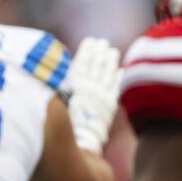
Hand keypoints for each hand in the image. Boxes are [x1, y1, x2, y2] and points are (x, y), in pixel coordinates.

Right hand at [66, 37, 121, 153]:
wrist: (81, 139)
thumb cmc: (66, 121)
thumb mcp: (61, 101)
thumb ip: (64, 85)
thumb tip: (65, 71)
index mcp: (76, 86)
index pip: (82, 63)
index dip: (86, 52)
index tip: (90, 41)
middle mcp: (90, 88)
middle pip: (96, 66)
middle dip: (99, 53)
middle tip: (103, 42)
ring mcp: (102, 95)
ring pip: (107, 74)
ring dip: (110, 62)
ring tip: (113, 51)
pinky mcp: (110, 104)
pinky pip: (115, 87)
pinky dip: (118, 78)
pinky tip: (120, 70)